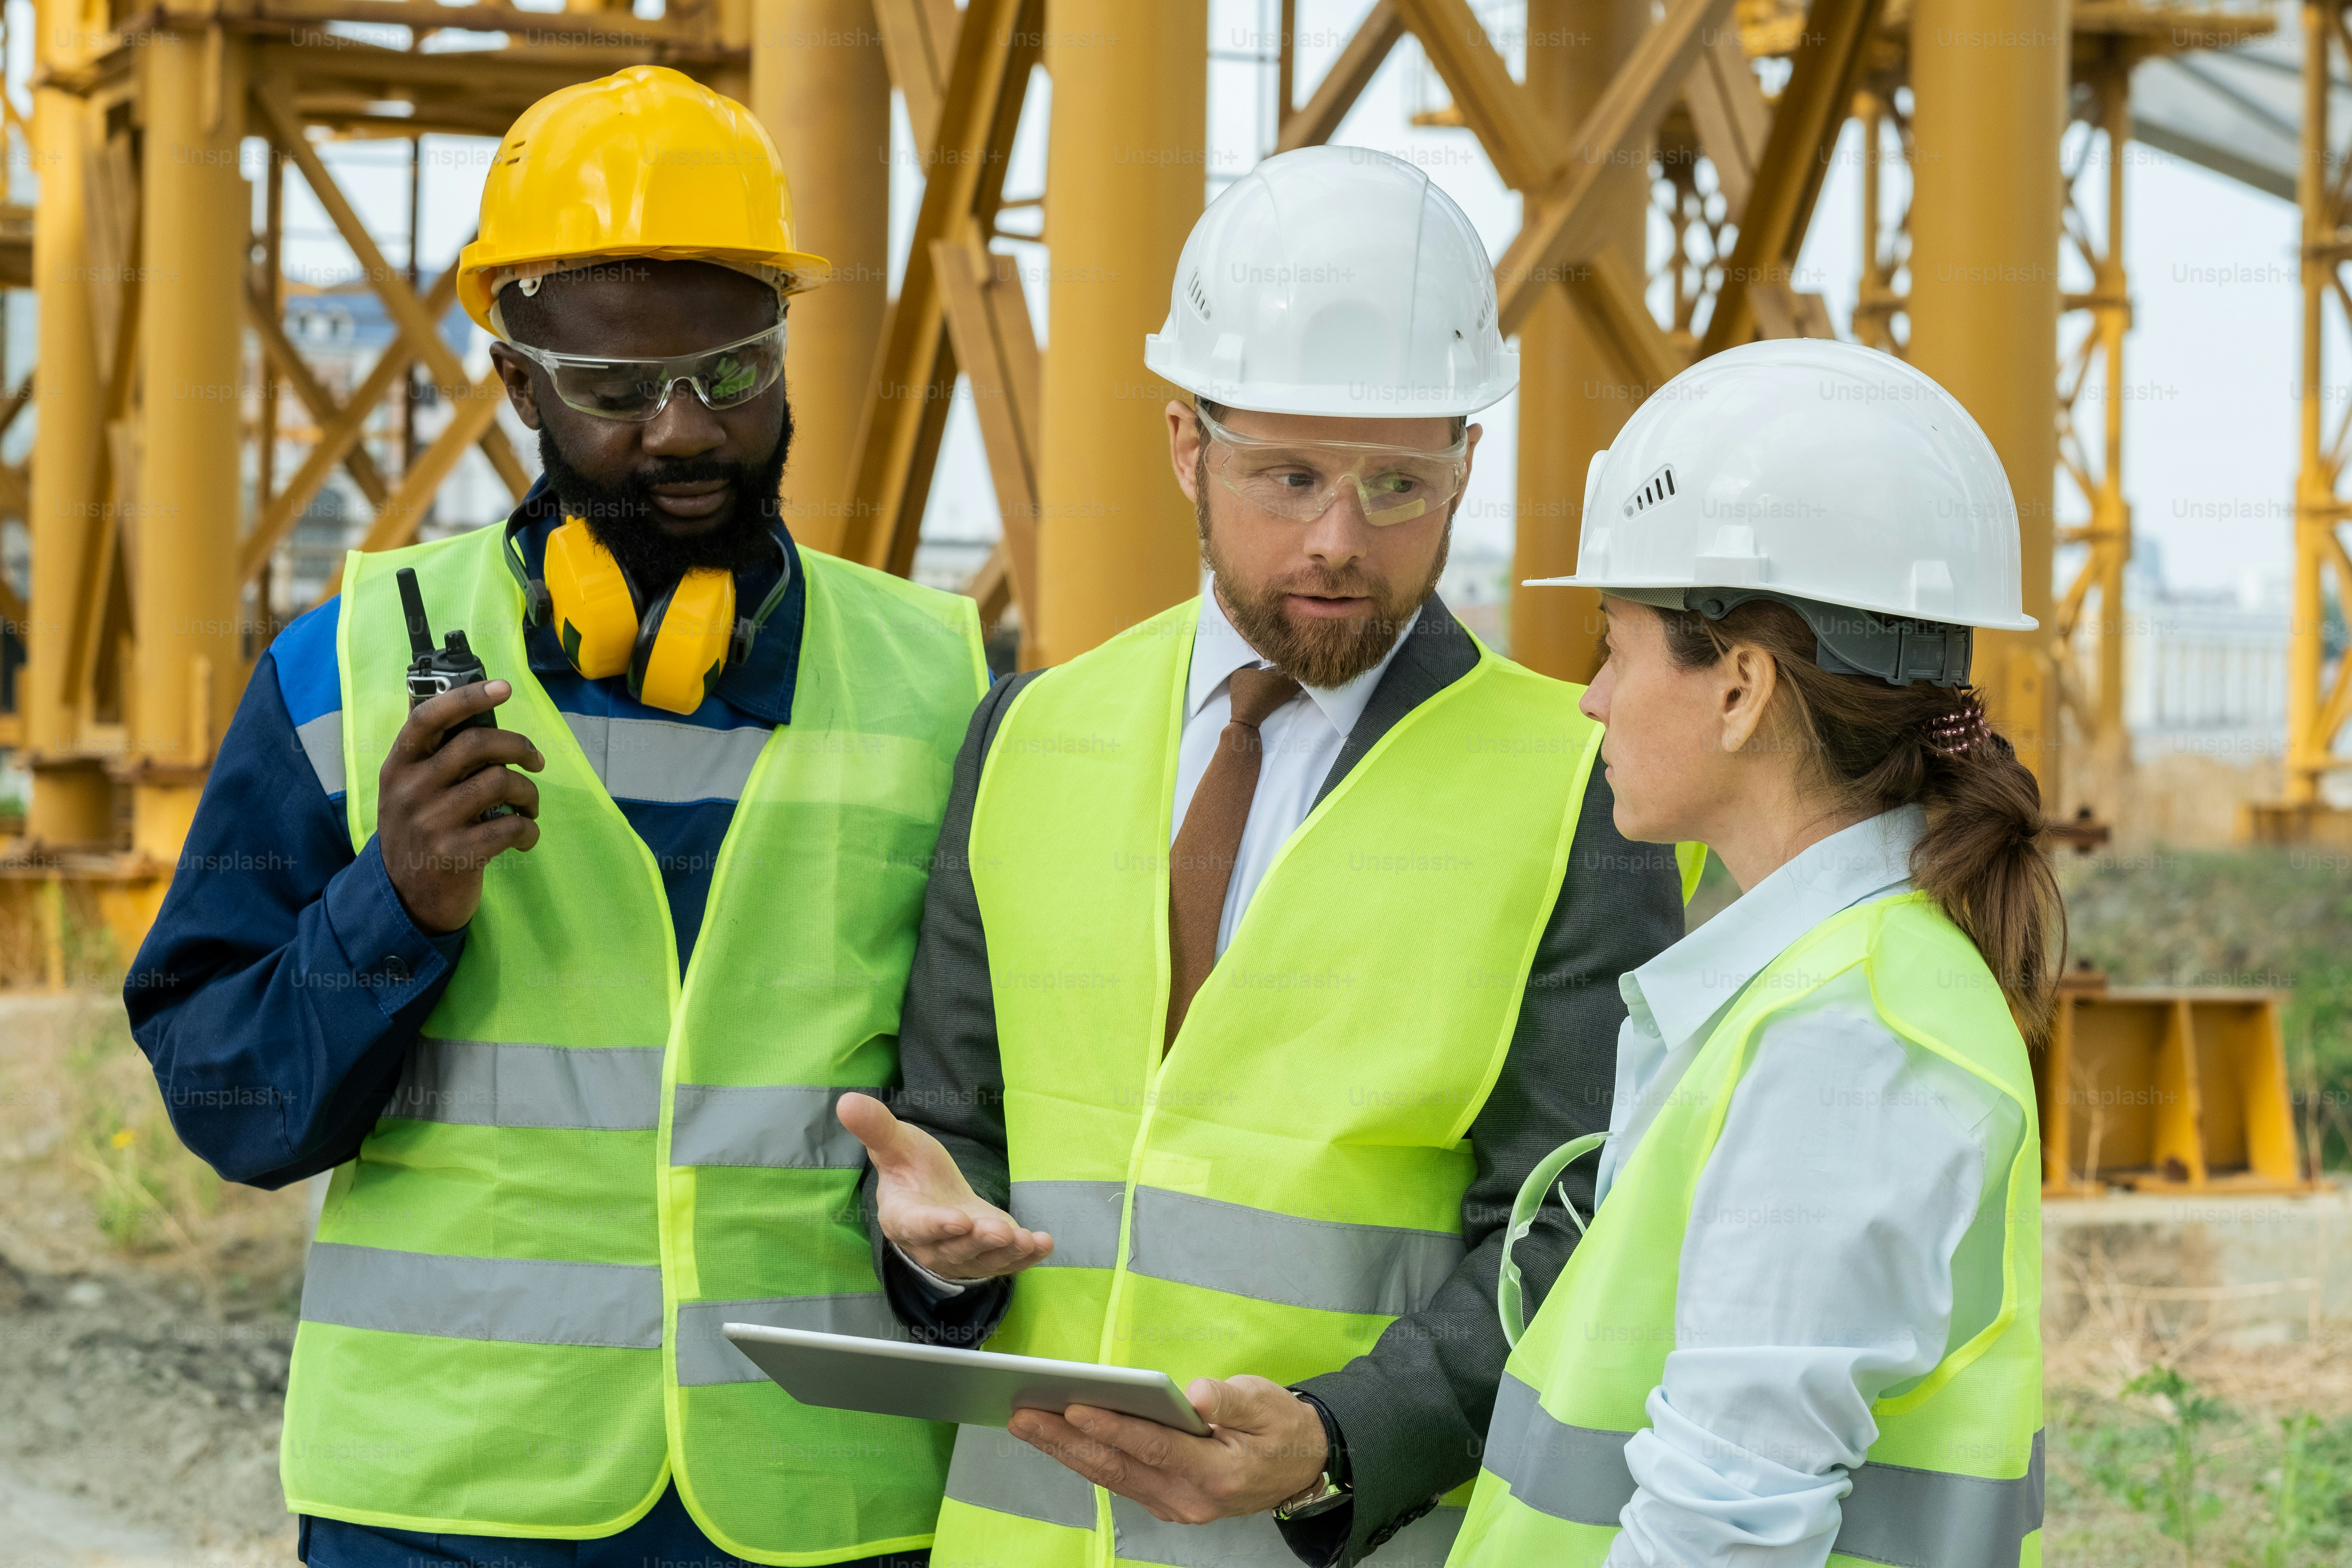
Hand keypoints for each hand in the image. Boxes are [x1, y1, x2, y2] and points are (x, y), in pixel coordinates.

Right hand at [378, 680, 542, 933]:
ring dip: (529, 793)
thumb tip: (481, 716)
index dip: (468, 697)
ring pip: (500, 782)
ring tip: (529, 807)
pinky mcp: (455, 854)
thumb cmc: (420, 833)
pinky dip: (528, 830)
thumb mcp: (412, 791)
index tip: (503, 688)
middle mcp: (410, 790)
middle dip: (519, 747)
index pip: (429, 717)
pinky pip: (510, 827)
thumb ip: (436, 758)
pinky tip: (524, 837)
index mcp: (399, 766)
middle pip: (477, 745)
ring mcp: (431, 823)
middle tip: (536, 761)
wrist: (406, 899)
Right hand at [837, 1092, 1053, 1278]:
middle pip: (954, 1249)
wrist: (930, 1193)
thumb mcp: (895, 1143)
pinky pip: (1005, 1263)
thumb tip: (846, 1101)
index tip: (958, 1220)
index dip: (937, 1226)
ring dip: (1005, 1253)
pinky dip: (1024, 1258)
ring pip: (981, 1260)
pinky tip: (1043, 1244)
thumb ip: (876, 1128)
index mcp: (903, 1218)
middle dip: (978, 1241)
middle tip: (1000, 1230)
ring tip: (1026, 1239)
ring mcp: (959, 1255)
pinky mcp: (985, 1256)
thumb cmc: (909, 1168)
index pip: (918, 1226)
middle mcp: (930, 1245)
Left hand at [1008, 1375, 1327, 1523]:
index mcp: (1217, 1473)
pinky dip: (1086, 1460)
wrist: (1301, 1469)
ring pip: (1111, 1478)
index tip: (1075, 1407)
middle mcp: (1190, 1498)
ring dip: (1066, 1451)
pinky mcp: (1166, 1502)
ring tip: (1027, 1423)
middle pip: (1119, 1469)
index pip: (1156, 1447)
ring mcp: (1175, 1505)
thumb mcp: (1269, 1404)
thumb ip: (1231, 1400)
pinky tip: (1059, 1439)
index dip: (1114, 1428)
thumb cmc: (1283, 1428)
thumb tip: (1192, 1395)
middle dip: (1067, 1441)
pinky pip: (1119, 1481)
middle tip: (1024, 1416)